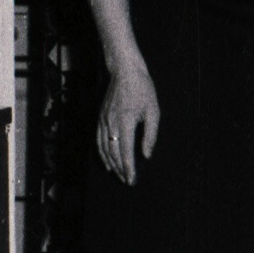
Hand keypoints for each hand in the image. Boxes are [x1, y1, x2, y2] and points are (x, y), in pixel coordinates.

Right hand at [98, 50, 159, 185]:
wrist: (125, 71)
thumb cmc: (142, 89)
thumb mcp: (153, 111)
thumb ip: (150, 135)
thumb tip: (146, 155)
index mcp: (126, 122)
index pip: (126, 152)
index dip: (128, 168)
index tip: (131, 180)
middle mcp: (112, 123)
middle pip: (114, 153)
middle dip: (121, 169)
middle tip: (127, 181)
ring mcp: (104, 121)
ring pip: (105, 148)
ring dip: (112, 164)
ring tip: (119, 175)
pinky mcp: (100, 118)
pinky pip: (99, 140)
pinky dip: (102, 154)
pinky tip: (107, 163)